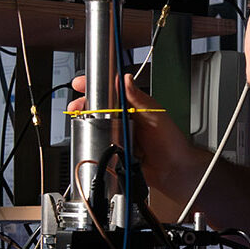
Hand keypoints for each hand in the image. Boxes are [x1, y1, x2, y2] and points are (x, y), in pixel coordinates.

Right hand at [68, 74, 195, 192]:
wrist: (173, 169)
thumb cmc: (169, 140)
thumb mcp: (153, 113)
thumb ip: (138, 97)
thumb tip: (125, 79)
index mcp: (131, 108)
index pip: (109, 92)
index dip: (94, 87)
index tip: (81, 84)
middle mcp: (122, 121)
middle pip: (97, 110)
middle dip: (83, 106)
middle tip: (77, 106)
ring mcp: (117, 137)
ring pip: (95, 128)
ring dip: (85, 125)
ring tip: (81, 122)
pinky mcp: (114, 153)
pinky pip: (99, 147)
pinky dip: (92, 145)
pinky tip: (90, 142)